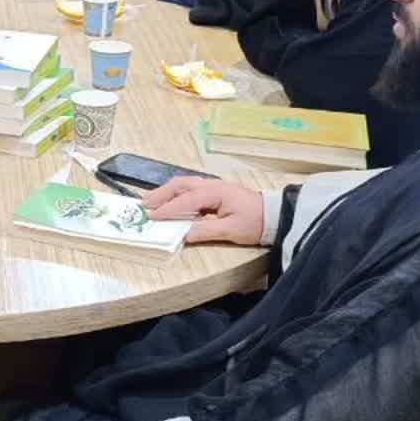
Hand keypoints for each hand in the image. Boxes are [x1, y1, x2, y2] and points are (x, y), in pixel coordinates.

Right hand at [143, 177, 266, 245]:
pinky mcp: (215, 192)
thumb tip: (183, 235)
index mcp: (214, 193)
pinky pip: (190, 189)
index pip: (184, 201)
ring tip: (151, 201)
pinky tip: (171, 202)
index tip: (151, 217)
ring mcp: (213, 187)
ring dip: (166, 192)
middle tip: (144, 205)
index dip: (167, 210)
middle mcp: (211, 185)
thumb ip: (205, 231)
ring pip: (184, 185)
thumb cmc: (255, 222)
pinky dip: (176, 194)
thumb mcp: (231, 231)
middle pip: (180, 186)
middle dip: (160, 194)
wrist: (275, 216)